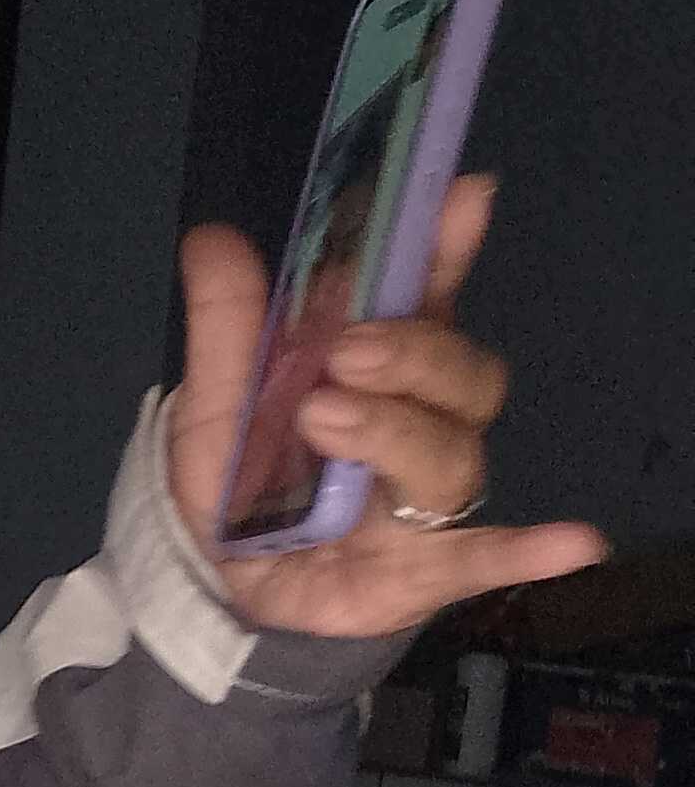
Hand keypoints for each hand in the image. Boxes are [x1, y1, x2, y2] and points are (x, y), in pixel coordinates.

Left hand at [165, 175, 606, 635]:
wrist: (217, 590)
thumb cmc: (241, 485)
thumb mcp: (216, 405)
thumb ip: (227, 329)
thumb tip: (212, 239)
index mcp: (378, 367)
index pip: (428, 297)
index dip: (449, 248)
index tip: (463, 197)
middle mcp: (422, 420)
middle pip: (460, 373)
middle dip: (412, 353)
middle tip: (343, 354)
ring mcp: (427, 496)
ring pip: (453, 450)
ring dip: (397, 429)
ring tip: (324, 421)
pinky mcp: (425, 569)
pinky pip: (485, 557)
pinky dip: (528, 551)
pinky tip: (574, 543)